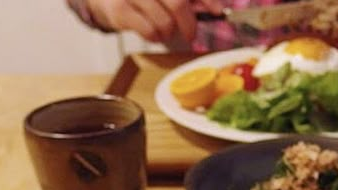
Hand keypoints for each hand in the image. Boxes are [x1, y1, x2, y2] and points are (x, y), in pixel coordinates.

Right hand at [86, 0, 223, 43]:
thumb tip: (215, 8)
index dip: (208, 0)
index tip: (218, 12)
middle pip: (178, 4)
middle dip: (189, 24)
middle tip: (190, 34)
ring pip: (165, 22)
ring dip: (169, 33)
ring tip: (164, 30)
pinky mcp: (119, 9)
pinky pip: (149, 32)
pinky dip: (155, 37)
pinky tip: (152, 32)